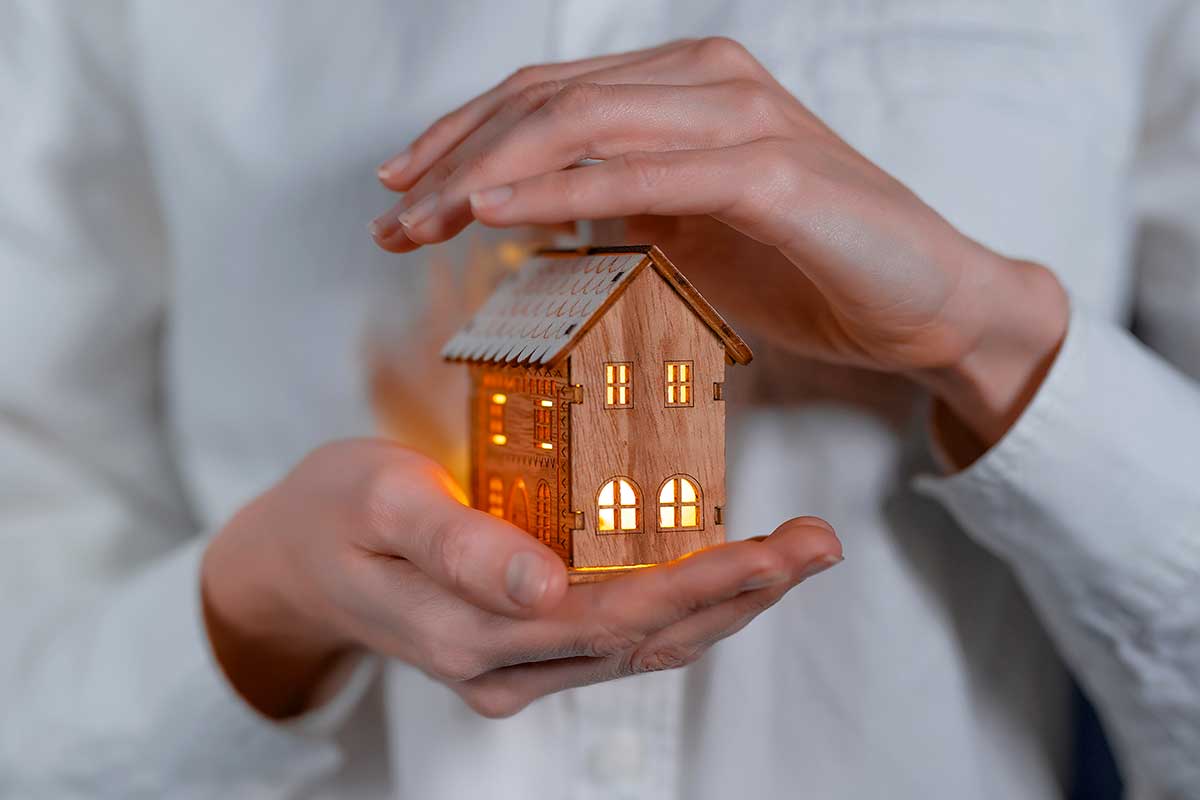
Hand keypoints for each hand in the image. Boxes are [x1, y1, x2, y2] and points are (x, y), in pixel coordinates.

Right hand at [201, 440, 841, 718]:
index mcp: (470, 631)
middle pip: (648, 638)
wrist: (296, 560)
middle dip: (743, 592)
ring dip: (728, 603)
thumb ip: (459, 546)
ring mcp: (517, 668)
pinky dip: (683, 607)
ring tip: (798, 554)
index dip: (703, 586)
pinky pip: (619, 638)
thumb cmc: (335, 511)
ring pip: (645, 646)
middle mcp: (505, 667)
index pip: (614, 617)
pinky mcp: (527, 651)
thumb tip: (544, 588)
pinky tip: (728, 574)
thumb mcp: (381, 501)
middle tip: (819, 543)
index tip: (777, 549)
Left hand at [369, 37, 1067, 451]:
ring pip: (580, 124)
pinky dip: (556, 193)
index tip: (402, 193)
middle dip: (453, 158)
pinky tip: (493, 217)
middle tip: (392, 217)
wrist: (931, 304)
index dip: (462, 139)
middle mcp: (707, 80)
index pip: (548, 97)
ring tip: (419, 223)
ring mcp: (739, 117)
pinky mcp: (769, 172)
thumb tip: (533, 210)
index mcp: (686, 86)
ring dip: (483, 174)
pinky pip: (641, 175)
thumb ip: (623, 204)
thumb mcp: (694, 231)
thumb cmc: (812, 268)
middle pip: (546, 101)